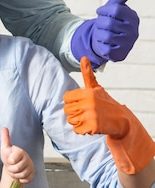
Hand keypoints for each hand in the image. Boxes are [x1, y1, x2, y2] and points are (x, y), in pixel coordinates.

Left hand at [0, 127, 33, 183]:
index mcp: (20, 152)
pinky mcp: (32, 174)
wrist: (13, 166)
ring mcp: (30, 167)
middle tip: (11, 166)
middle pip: (17, 168)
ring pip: (21, 175)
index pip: (13, 159)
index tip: (9, 159)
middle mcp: (27, 158)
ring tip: (14, 170)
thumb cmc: (9, 157)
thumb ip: (5, 138)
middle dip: (11, 169)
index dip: (9, 161)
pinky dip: (20, 179)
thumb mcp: (5, 147)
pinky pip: (26, 180)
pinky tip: (19, 175)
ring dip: (15, 174)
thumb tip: (4, 128)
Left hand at [64, 57, 154, 173]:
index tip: (80, 103)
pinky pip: (76, 130)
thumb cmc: (105, 103)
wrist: (121, 120)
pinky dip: (82, 130)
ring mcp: (90, 116)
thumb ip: (87, 74)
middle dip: (74, 113)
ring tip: (89, 118)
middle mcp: (88, 103)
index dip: (72, 102)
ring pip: (70, 120)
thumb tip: (83, 57)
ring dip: (78, 122)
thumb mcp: (96, 87)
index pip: (66, 98)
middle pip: (67, 110)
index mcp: (87, 93)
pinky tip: (91, 126)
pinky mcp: (92, 127)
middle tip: (86, 112)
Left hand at [70, 0, 138, 67]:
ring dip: (98, 34)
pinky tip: (104, 43)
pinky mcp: (120, 55)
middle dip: (99, 23)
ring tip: (102, 34)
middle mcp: (133, 31)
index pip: (116, 9)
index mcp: (133, 17)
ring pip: (104, 35)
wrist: (106, 41)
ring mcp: (128, 44)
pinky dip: (100, 45)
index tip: (100, 12)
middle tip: (101, 25)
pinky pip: (104, 48)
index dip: (104, 10)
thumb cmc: (110, 21)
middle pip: (108, 23)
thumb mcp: (114, 7)